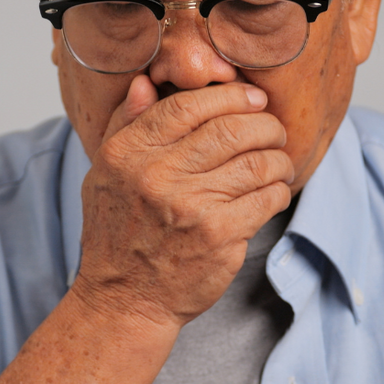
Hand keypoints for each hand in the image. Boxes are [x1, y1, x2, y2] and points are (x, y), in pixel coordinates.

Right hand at [70, 75, 294, 329]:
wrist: (124, 301)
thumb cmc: (116, 235)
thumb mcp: (104, 174)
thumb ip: (127, 125)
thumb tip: (147, 83)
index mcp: (128, 154)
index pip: (187, 106)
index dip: (229, 96)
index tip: (252, 98)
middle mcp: (157, 177)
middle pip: (231, 129)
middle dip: (264, 124)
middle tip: (273, 131)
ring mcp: (191, 207)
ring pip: (257, 162)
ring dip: (278, 159)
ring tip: (279, 163)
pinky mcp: (219, 237)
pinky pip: (266, 198)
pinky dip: (278, 191)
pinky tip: (274, 192)